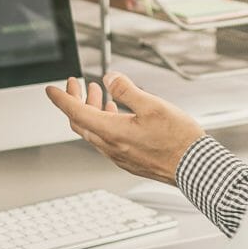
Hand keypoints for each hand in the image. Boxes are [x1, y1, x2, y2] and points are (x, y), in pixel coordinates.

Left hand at [44, 73, 206, 184]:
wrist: (196, 169)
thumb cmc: (179, 140)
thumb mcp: (153, 105)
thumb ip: (127, 90)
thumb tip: (109, 78)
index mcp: (112, 132)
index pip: (76, 113)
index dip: (62, 99)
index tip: (51, 90)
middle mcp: (112, 147)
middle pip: (81, 123)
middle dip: (76, 101)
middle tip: (78, 84)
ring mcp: (120, 156)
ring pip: (94, 132)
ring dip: (91, 111)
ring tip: (98, 94)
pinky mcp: (129, 161)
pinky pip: (106, 141)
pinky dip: (103, 123)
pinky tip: (115, 113)